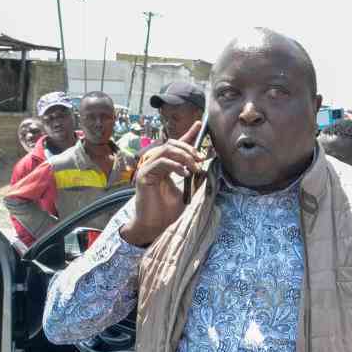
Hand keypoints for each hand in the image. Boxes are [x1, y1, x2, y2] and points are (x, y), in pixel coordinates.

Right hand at [120, 122, 203, 245]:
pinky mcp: (144, 175)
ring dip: (184, 156)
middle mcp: (155, 163)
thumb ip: (194, 177)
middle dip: (189, 148)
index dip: (188, 134)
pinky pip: (160, 162)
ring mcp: (148, 168)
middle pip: (172, 144)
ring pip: (166, 150)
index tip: (200, 125)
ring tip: (194, 168)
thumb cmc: (168, 211)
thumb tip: (207, 166)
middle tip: (200, 159)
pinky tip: (184, 173)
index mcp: (165, 166)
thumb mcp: (187, 191)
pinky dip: (174, 165)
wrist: (156, 226)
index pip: (176, 146)